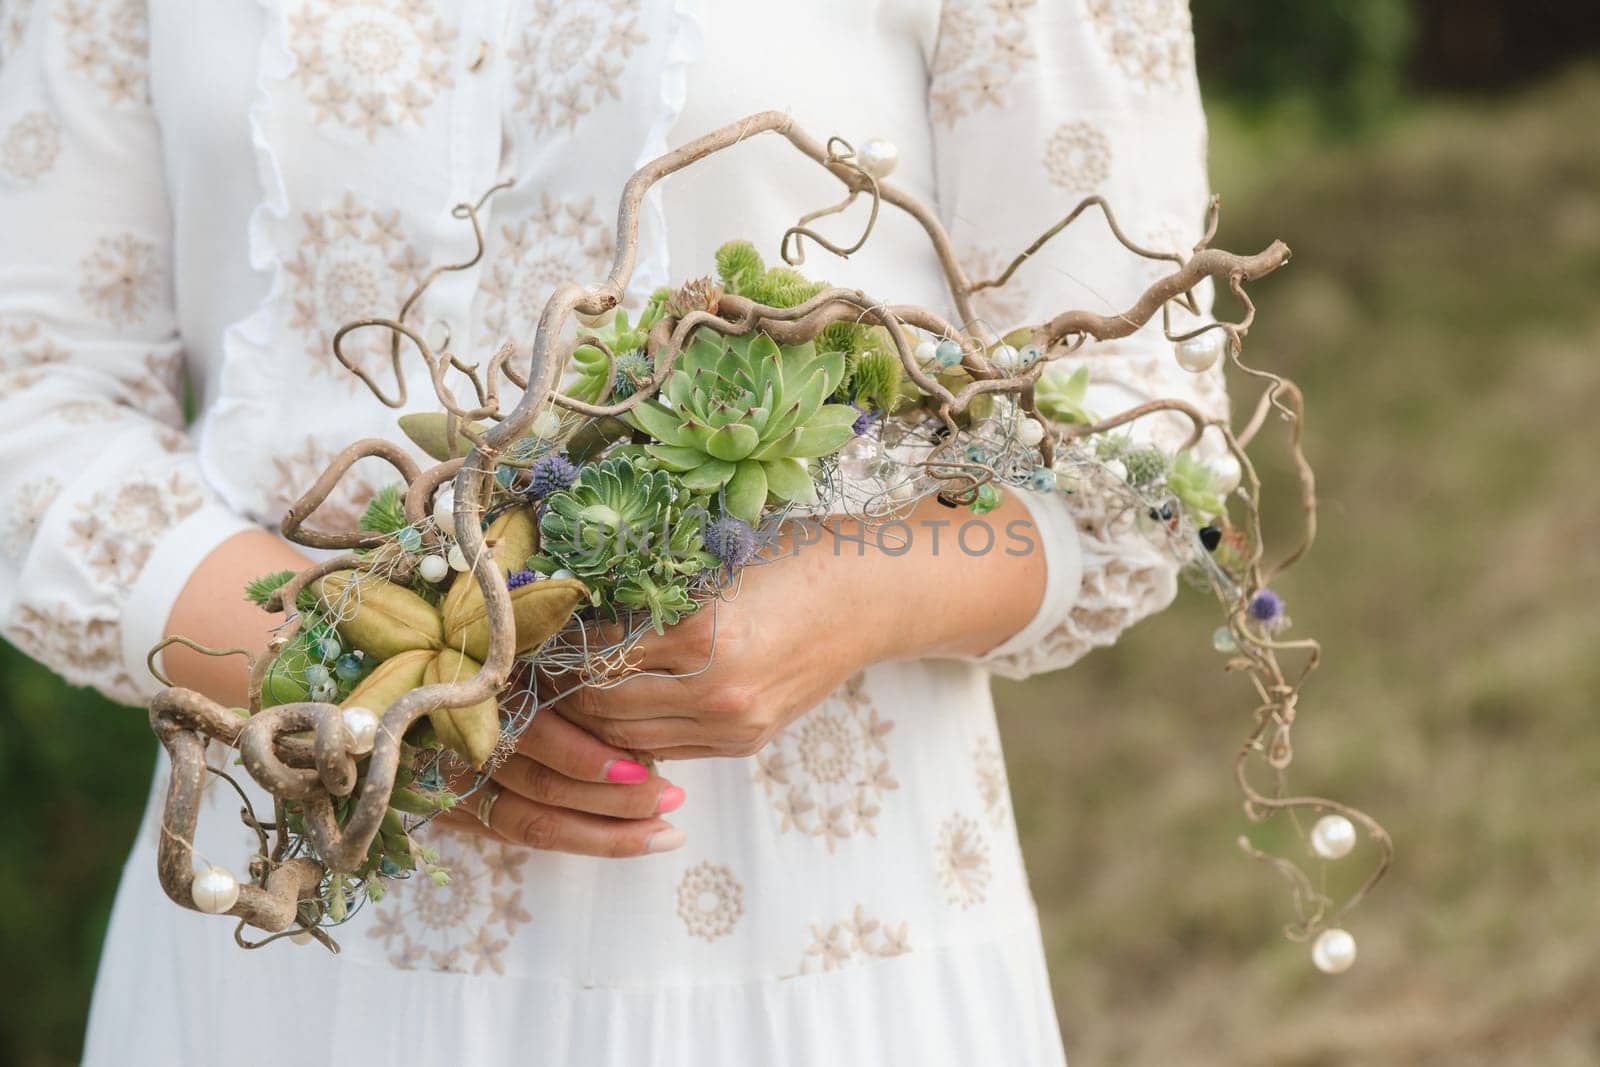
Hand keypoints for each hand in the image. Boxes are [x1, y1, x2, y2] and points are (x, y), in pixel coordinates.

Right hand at [437, 667, 687, 856]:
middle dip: (616, 799)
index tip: (649, 763)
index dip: (591, 759)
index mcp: (474, 691)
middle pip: (545, 787)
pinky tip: (634, 841)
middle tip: (674, 799)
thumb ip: (559, 662)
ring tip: (667, 829)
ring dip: (608, 832)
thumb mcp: (516, 642)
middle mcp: (458, 741)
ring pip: (536, 822)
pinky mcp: (451, 810)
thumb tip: (627, 681)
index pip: (535, 738)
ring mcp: (452, 784)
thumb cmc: (473, 653)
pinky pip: (520, 834)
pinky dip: (581, 840)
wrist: (393, 697)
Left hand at [555, 493, 1046, 758]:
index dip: (550, 645)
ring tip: (558, 684)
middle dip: (556, 689)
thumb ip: (646, 587)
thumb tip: (564, 599)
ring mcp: (733, 726)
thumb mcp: (713, 557)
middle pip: (601, 707)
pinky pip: (665, 747)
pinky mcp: (746, 742)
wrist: (874, 594)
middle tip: (524, 664)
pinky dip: (630, 730)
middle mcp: (716, 692)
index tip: (522, 629)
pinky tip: (612, 703)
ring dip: (589, 717)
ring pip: (627, 738)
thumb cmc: (792, 555)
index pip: (593, 655)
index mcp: (702, 634)